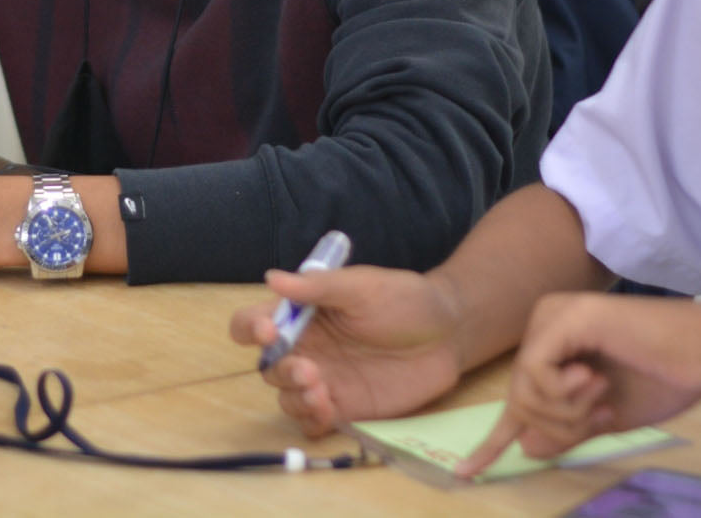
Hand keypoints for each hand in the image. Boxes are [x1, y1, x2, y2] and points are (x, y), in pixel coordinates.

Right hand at [229, 266, 467, 437]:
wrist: (449, 333)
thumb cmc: (404, 299)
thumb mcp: (362, 286)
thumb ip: (319, 286)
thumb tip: (272, 278)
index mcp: (300, 315)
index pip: (253, 323)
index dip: (251, 328)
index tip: (269, 331)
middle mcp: (305, 349)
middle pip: (267, 366)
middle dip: (280, 370)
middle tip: (309, 370)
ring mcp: (323, 381)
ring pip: (286, 398)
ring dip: (294, 397)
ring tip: (320, 393)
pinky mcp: (345, 408)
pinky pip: (312, 422)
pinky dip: (311, 420)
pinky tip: (327, 411)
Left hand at [459, 293, 700, 477]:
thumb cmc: (666, 380)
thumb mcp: (607, 417)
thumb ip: (567, 430)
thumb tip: (526, 446)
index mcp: (554, 341)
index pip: (517, 396)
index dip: (493, 441)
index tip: (464, 473)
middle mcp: (545, 320)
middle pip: (518, 398)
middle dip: (558, 425)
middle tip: (600, 414)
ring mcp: (552, 316)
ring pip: (523, 390)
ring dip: (566, 412)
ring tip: (603, 394)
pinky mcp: (565, 318)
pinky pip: (535, 374)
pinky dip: (564, 394)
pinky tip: (594, 380)